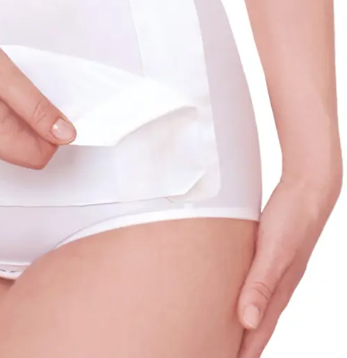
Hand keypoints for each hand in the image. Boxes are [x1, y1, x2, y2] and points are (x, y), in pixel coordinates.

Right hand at [0, 12, 76, 167]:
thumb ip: (38, 111)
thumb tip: (65, 136)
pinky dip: (1, 118)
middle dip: (34, 124)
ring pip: (10, 143)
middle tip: (21, 89)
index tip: (49, 106)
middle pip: (25, 151)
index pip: (40, 156)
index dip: (53, 133)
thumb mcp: (7, 77)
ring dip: (17, 119)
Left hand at [237, 165, 341, 357]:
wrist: (310, 188)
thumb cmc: (293, 218)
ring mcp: (275, 269)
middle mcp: (278, 284)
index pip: (258, 331)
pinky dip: (241, 294)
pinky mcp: (269, 254)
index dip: (243, 352)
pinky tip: (232, 290)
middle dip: (240, 342)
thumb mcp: (274, 252)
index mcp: (279, 290)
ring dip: (240, 320)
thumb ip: (260, 285)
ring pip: (255, 303)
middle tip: (218, 352)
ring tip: (224, 331)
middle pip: (256, 322)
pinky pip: (252, 282)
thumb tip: (245, 321)